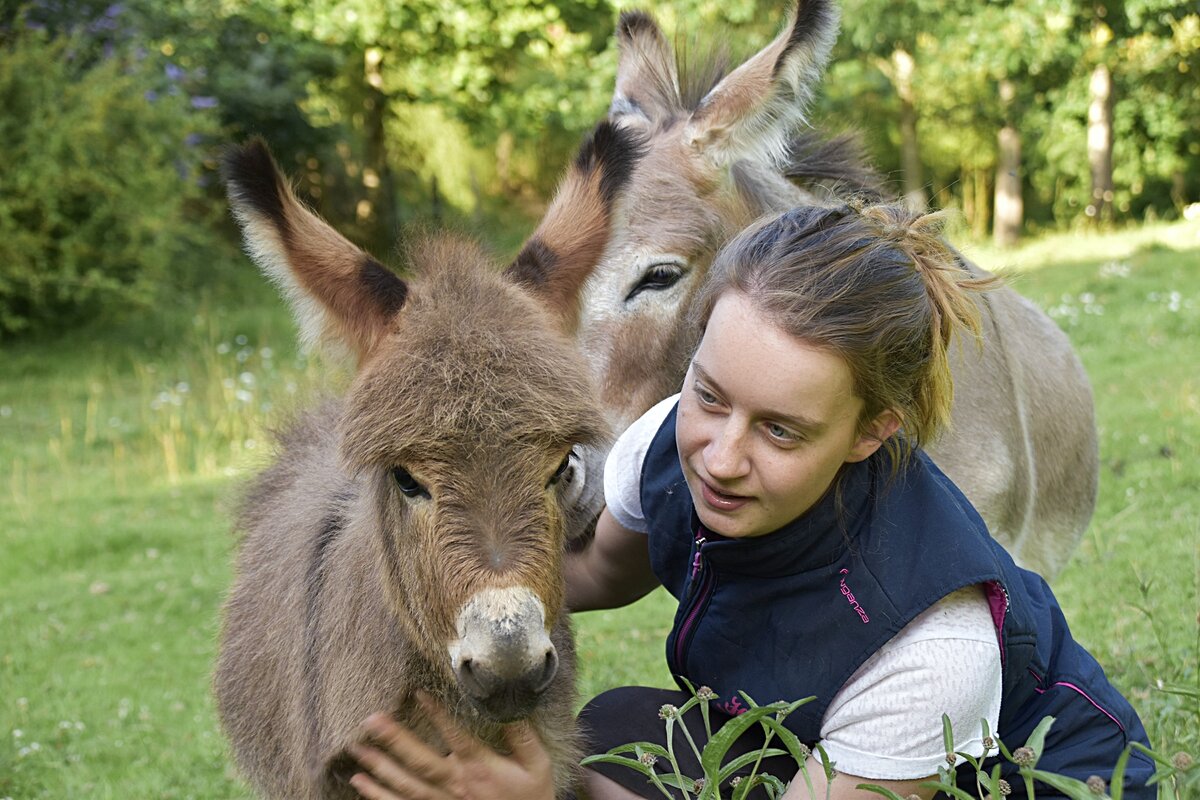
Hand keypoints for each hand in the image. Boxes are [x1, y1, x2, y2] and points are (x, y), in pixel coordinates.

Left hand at [347, 693, 555, 799]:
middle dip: (394, 740)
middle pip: (421, 762)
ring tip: (357, 749)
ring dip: (380, 767)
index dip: (438, 716)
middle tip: (370, 720)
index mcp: (481, 769)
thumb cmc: (531, 795)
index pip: (457, 738)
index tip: (419, 693)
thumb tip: (509, 705)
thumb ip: (522, 736)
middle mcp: (457, 786)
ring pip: (406, 787)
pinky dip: (379, 797)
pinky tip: (360, 783)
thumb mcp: (537, 764)